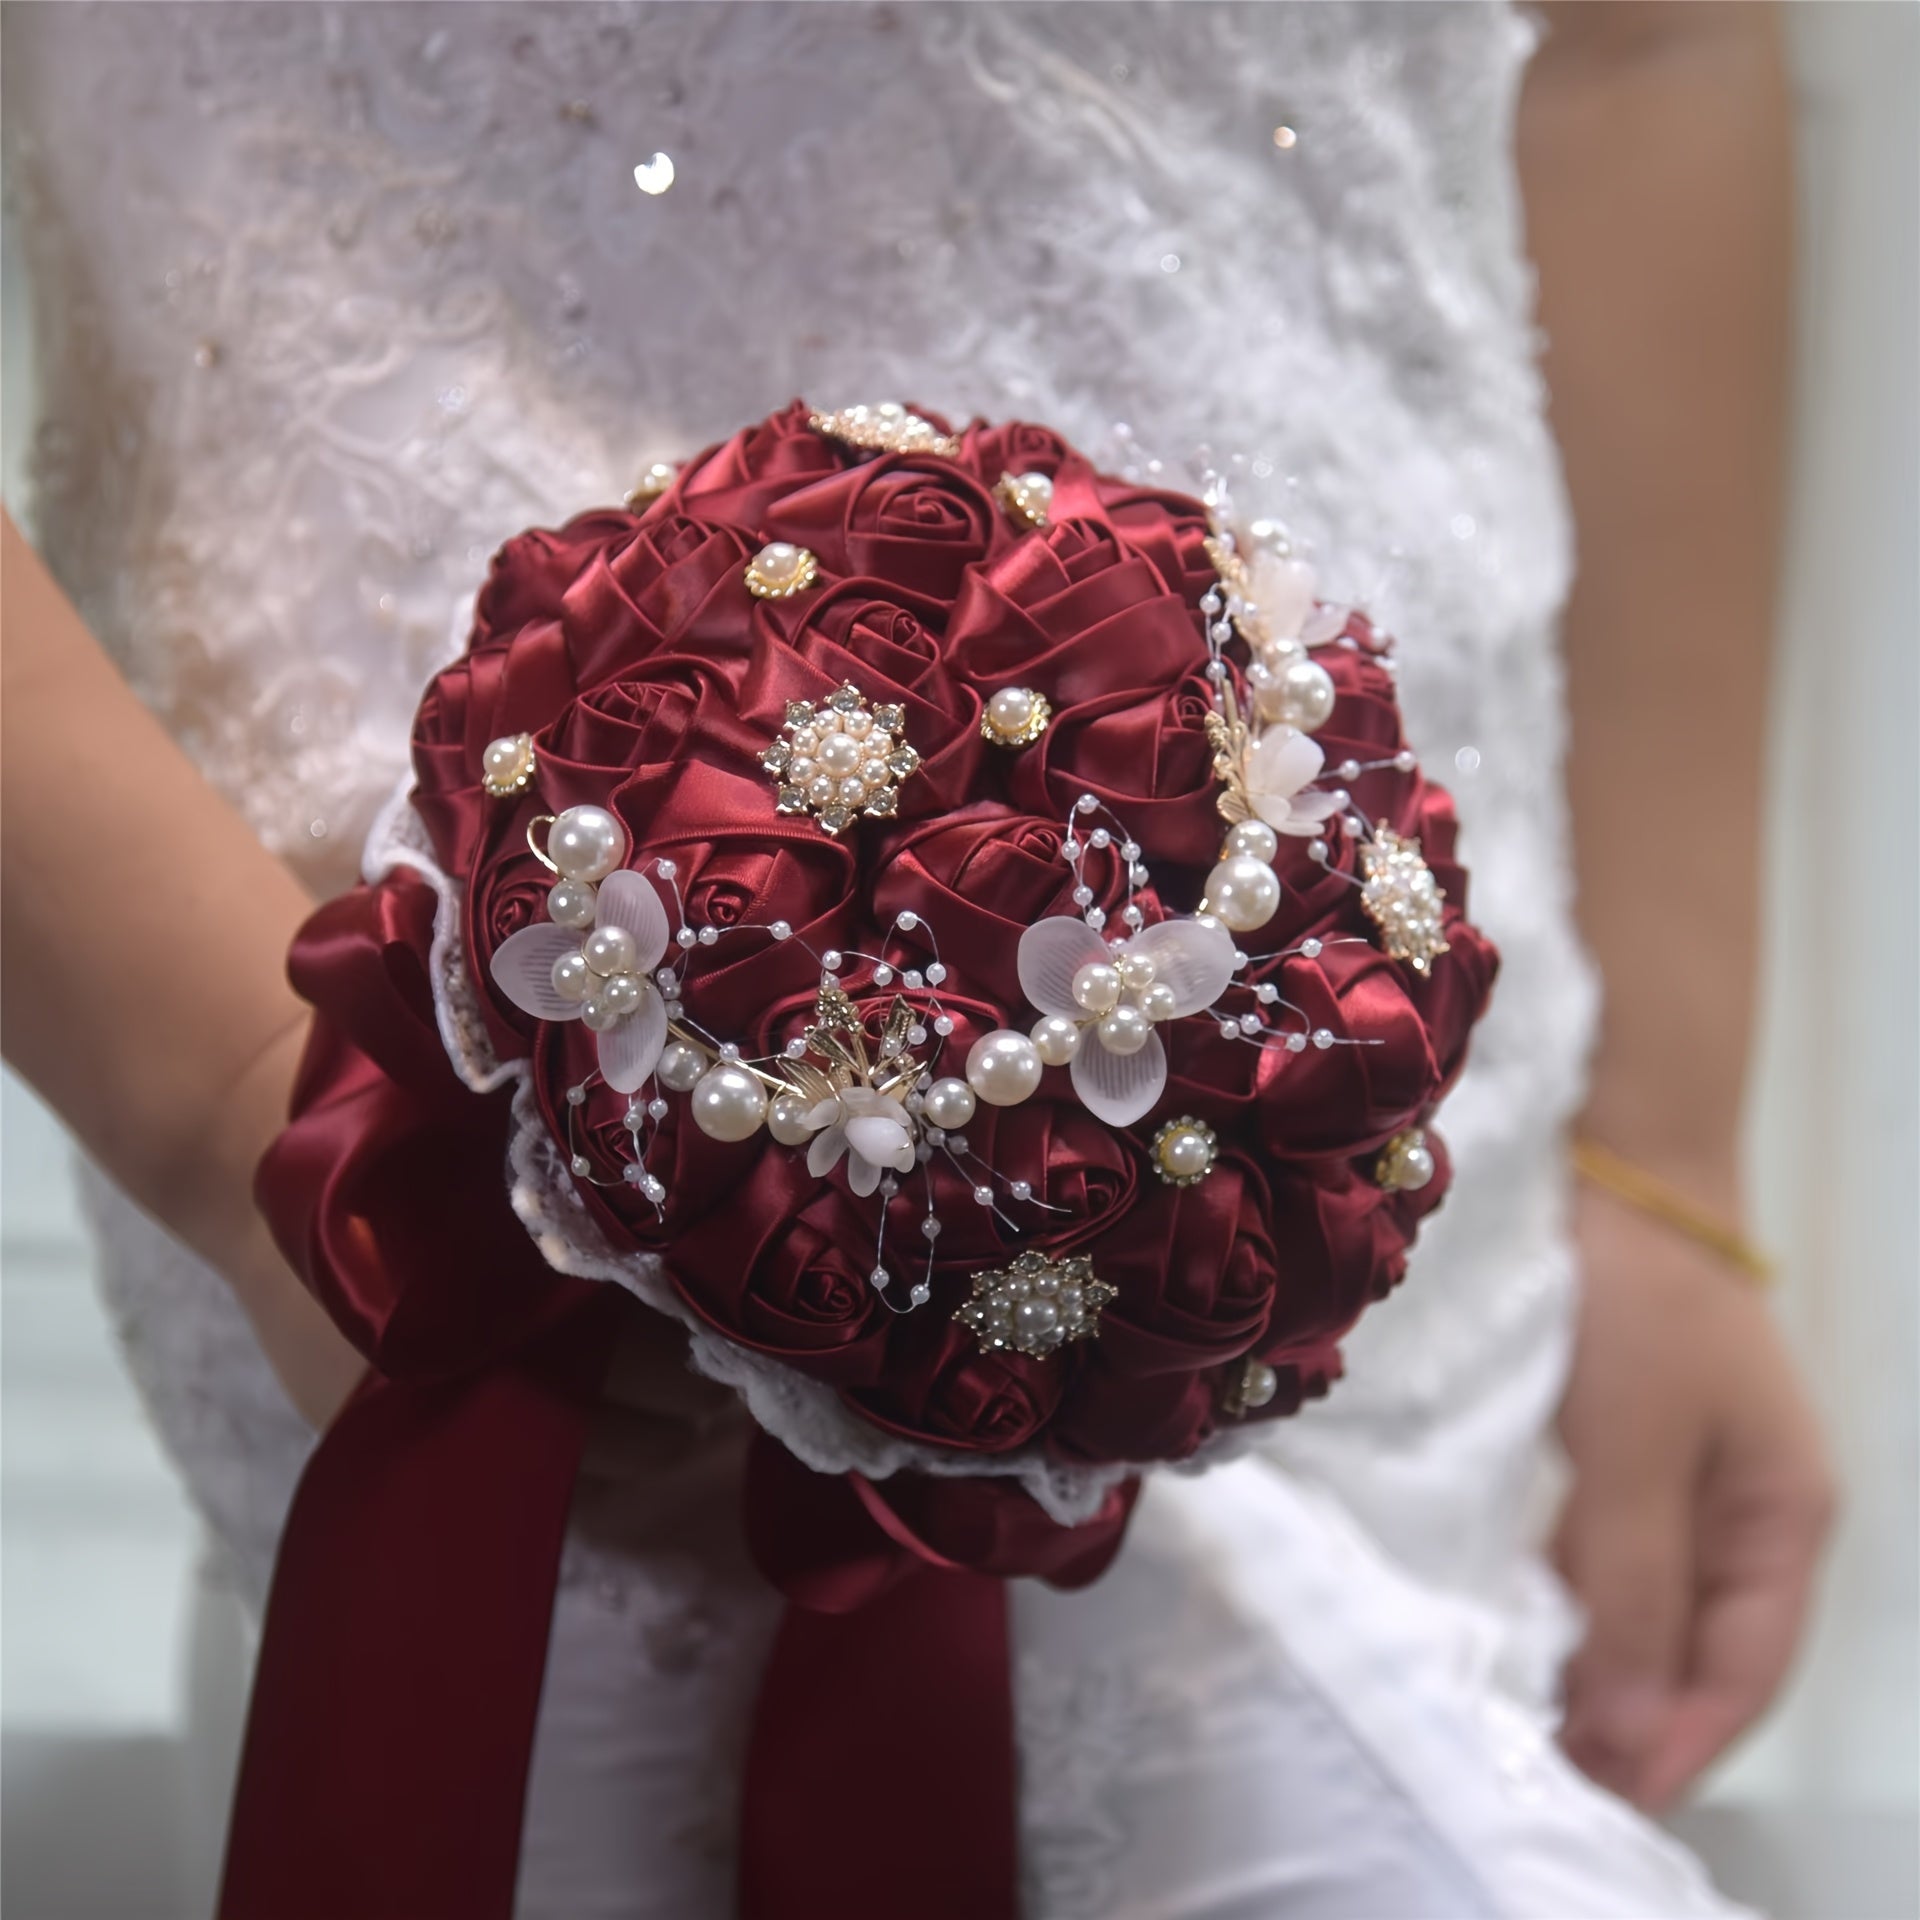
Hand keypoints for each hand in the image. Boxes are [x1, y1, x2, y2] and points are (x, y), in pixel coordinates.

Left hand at [1554, 1181, 1833, 1809]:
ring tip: (1530, 1718)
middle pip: (1701, 1645)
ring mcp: (1694, 1475)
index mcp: (1783, 1519)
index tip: (1601, 1796)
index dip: (1675, 1743)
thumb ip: (1631, 1588)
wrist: (1623, 1169)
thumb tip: (1628, 1728)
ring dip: (1600, 1661)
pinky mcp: (1636, 1444)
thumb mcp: (1634, 1453)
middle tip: (1549, 1772)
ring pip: (1652, 1600)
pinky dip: (1576, 1595)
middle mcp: (1749, 1511)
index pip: (1742, 1671)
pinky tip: (1524, 1621)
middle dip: (1634, 1716)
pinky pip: (1615, 1548)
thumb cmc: (1641, 1305)